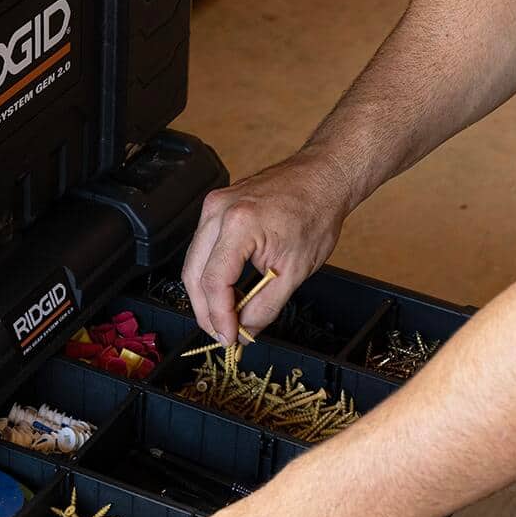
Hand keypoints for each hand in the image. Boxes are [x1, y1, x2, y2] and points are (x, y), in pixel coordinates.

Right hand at [182, 153, 351, 342]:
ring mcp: (214, 205)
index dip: (218, 316)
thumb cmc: (316, 213)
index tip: (229, 337)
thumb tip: (245, 330)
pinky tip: (229, 290)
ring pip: (194, 261)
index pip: (213, 282)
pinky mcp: (216, 206)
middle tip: (223, 333)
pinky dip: (212, 273)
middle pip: (193, 273)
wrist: (322, 179)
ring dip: (207, 294)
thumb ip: (265, 306)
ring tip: (228, 316)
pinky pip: (203, 247)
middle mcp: (218, 210)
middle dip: (205, 311)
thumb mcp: (295, 271)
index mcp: (238, 224)